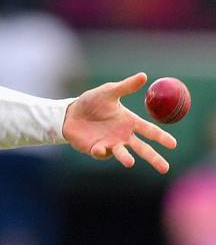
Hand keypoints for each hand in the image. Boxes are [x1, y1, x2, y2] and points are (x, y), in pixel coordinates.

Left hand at [62, 73, 176, 172]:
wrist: (70, 113)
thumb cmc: (92, 102)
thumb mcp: (109, 92)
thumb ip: (125, 87)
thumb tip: (143, 76)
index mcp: (130, 122)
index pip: (150, 131)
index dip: (161, 138)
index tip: (173, 145)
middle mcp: (123, 135)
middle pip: (142, 149)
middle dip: (154, 158)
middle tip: (165, 169)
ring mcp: (110, 143)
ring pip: (123, 154)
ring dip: (126, 158)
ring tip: (130, 162)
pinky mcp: (96, 149)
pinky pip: (101, 153)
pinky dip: (101, 151)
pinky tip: (97, 147)